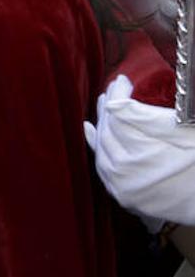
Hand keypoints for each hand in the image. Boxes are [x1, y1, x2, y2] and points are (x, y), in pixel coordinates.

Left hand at [84, 74, 194, 224]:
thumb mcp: (185, 131)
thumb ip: (150, 117)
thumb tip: (117, 103)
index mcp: (149, 148)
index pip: (120, 112)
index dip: (118, 93)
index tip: (122, 81)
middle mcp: (131, 167)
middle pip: (109, 127)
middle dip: (109, 105)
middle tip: (113, 89)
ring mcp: (124, 183)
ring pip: (103, 144)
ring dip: (102, 122)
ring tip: (104, 104)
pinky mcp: (124, 195)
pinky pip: (102, 165)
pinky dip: (96, 145)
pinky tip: (90, 128)